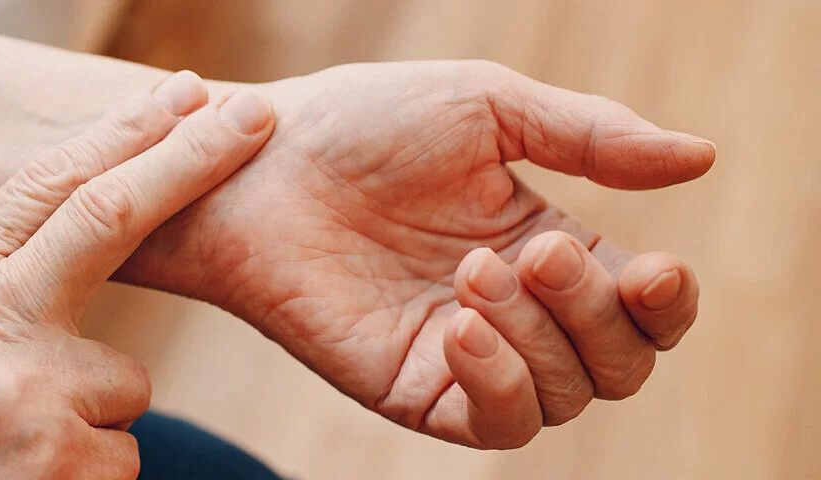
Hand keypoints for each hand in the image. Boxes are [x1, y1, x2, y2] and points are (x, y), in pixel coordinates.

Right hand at [0, 72, 274, 478]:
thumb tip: (74, 267)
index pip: (48, 183)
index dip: (121, 132)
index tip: (179, 96)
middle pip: (117, 217)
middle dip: (193, 158)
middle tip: (252, 115)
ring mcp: (36, 396)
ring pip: (126, 388)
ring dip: (88, 419)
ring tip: (0, 450)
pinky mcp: (63, 468)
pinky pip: (119, 459)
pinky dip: (81, 474)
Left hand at [119, 60, 713, 448]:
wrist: (254, 163)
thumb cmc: (360, 125)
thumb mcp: (488, 108)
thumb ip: (590, 135)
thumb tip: (702, 158)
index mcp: (545, 244)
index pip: (643, 304)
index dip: (668, 302)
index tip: (657, 268)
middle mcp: (515, 311)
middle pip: (620, 363)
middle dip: (598, 312)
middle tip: (535, 250)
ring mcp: (463, 355)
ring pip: (566, 397)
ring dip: (543, 338)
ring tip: (475, 269)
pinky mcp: (410, 388)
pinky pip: (493, 424)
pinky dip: (498, 382)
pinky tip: (463, 326)